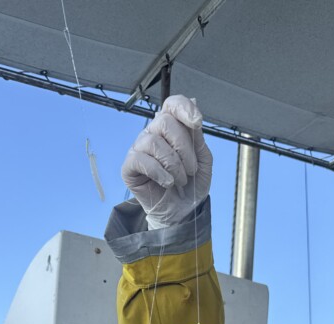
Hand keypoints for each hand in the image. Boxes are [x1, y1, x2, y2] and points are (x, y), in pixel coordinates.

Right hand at [121, 95, 212, 228]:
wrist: (182, 213)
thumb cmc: (192, 186)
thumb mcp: (203, 160)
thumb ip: (197, 135)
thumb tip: (193, 100)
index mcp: (171, 129)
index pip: (172, 104)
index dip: (184, 108)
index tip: (197, 123)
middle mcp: (153, 134)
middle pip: (164, 122)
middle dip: (183, 148)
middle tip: (191, 170)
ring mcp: (139, 149)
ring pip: (154, 142)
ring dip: (174, 165)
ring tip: (180, 180)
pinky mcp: (129, 167)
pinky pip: (141, 160)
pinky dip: (159, 172)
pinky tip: (167, 183)